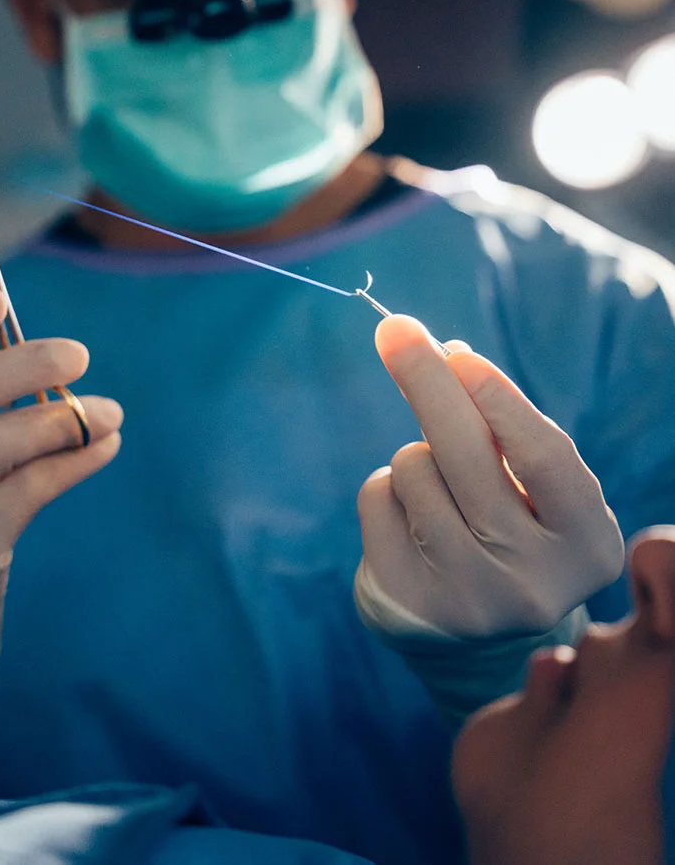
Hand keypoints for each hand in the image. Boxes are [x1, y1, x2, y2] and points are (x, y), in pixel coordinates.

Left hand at [356, 315, 624, 639]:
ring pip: (415, 470)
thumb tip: (444, 353)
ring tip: (438, 490)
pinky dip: (386, 488)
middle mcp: (534, 582)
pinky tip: (408, 520)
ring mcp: (468, 599)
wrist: (470, 636)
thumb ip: (499, 426)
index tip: (459, 354)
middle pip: (468, 456)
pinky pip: (378, 497)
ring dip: (414, 455)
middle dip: (427, 381)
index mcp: (586, 545)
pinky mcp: (408, 603)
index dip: (501, 400)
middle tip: (394, 328)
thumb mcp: (528, 487)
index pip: (545, 459)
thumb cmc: (508, 531)